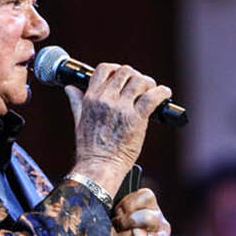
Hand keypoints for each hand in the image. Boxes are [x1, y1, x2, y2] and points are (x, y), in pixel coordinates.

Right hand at [64, 63, 171, 195]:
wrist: (99, 166)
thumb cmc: (90, 148)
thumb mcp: (78, 120)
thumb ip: (77, 101)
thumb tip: (70, 88)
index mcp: (91, 98)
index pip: (104, 69)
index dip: (116, 69)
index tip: (122, 76)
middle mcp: (106, 99)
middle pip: (125, 72)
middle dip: (134, 76)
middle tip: (140, 86)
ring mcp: (122, 108)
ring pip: (140, 81)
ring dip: (148, 83)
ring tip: (151, 90)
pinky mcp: (137, 118)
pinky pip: (152, 97)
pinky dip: (162, 92)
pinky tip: (165, 93)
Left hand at [113, 187, 169, 235]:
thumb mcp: (124, 221)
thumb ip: (120, 210)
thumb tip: (102, 200)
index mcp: (155, 210)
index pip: (146, 196)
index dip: (127, 204)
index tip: (117, 213)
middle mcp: (162, 225)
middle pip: (144, 217)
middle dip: (123, 222)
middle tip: (114, 229)